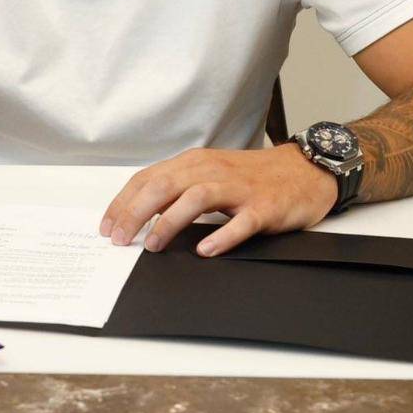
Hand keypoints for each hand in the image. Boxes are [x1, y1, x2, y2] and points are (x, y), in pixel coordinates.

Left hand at [99, 145, 338, 257]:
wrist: (305, 171)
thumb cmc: (253, 177)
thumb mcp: (210, 175)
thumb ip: (179, 189)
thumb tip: (139, 214)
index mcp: (195, 163)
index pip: (149, 178)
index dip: (123, 202)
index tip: (107, 226)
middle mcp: (213, 171)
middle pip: (165, 185)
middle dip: (136, 212)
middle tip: (120, 239)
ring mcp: (239, 189)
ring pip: (196, 198)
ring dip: (170, 222)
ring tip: (153, 245)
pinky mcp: (264, 207)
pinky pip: (241, 222)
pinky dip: (222, 236)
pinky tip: (206, 250)